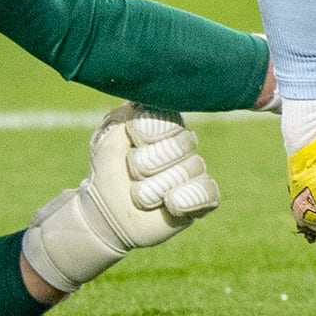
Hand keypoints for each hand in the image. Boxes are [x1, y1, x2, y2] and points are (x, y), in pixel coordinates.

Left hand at [21, 106, 219, 295]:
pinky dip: (186, 200)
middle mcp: (183, 144)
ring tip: (141, 195)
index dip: (147, 133)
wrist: (107, 211)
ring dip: (155, 187)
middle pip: (181, 144)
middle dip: (146, 164)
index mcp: (163, 122)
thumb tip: (150, 103)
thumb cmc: (108, 169)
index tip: (130, 142)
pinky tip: (169, 204)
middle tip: (132, 173)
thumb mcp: (110, 136)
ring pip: (190, 170)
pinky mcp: (203, 198)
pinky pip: (209, 192)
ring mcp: (194, 170)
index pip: (170, 117)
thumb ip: (130, 115)